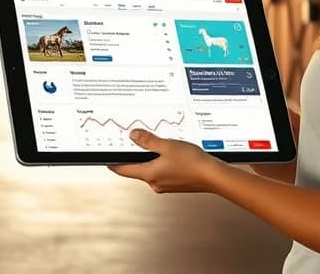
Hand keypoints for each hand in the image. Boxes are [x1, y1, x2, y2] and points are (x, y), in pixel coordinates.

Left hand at [107, 129, 226, 192]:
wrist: (213, 176)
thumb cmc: (192, 162)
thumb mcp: (167, 145)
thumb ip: (148, 140)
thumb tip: (133, 135)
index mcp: (149, 174)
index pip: (124, 170)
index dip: (113, 163)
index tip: (106, 158)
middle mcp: (155, 183)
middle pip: (138, 168)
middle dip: (136, 155)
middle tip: (134, 142)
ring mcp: (165, 185)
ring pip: (151, 170)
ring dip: (151, 158)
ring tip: (158, 145)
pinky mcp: (174, 184)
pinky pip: (162, 172)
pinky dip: (162, 163)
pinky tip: (172, 155)